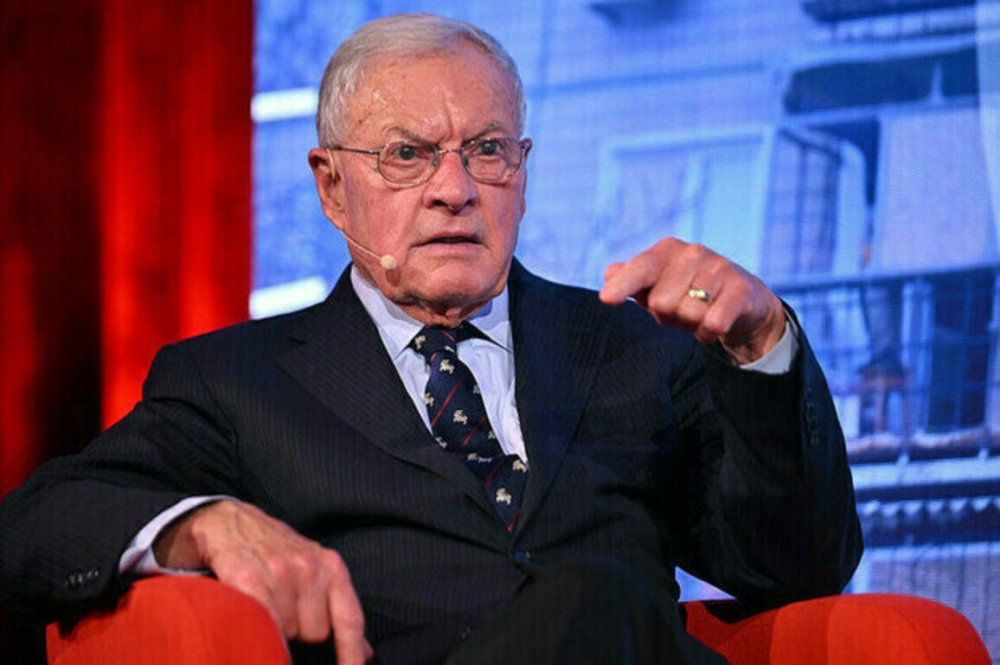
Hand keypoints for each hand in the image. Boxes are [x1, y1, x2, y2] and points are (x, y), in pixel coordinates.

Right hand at [154, 500, 372, 663]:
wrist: (230, 522)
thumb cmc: (277, 554)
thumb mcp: (315, 572)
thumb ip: (339, 610)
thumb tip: (365, 653)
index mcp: (332, 567)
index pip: (350, 620)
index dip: (352, 655)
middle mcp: (310, 567)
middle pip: (317, 634)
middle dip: (301, 636)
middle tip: (284, 615)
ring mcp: (280, 572)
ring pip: (287, 633)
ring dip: (275, 631)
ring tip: (264, 609)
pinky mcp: (248, 578)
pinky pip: (263, 623)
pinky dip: (260, 634)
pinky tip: (254, 628)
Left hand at [598, 237, 785, 363]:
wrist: (742, 299)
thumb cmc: (688, 292)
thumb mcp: (657, 285)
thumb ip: (631, 280)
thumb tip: (609, 273)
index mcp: (667, 250)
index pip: (641, 268)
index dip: (624, 285)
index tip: (606, 299)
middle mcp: (693, 253)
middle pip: (660, 302)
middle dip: (667, 316)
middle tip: (680, 310)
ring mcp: (719, 268)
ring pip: (686, 314)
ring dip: (689, 324)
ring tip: (698, 315)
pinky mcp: (741, 289)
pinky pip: (712, 323)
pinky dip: (707, 333)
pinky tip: (713, 326)